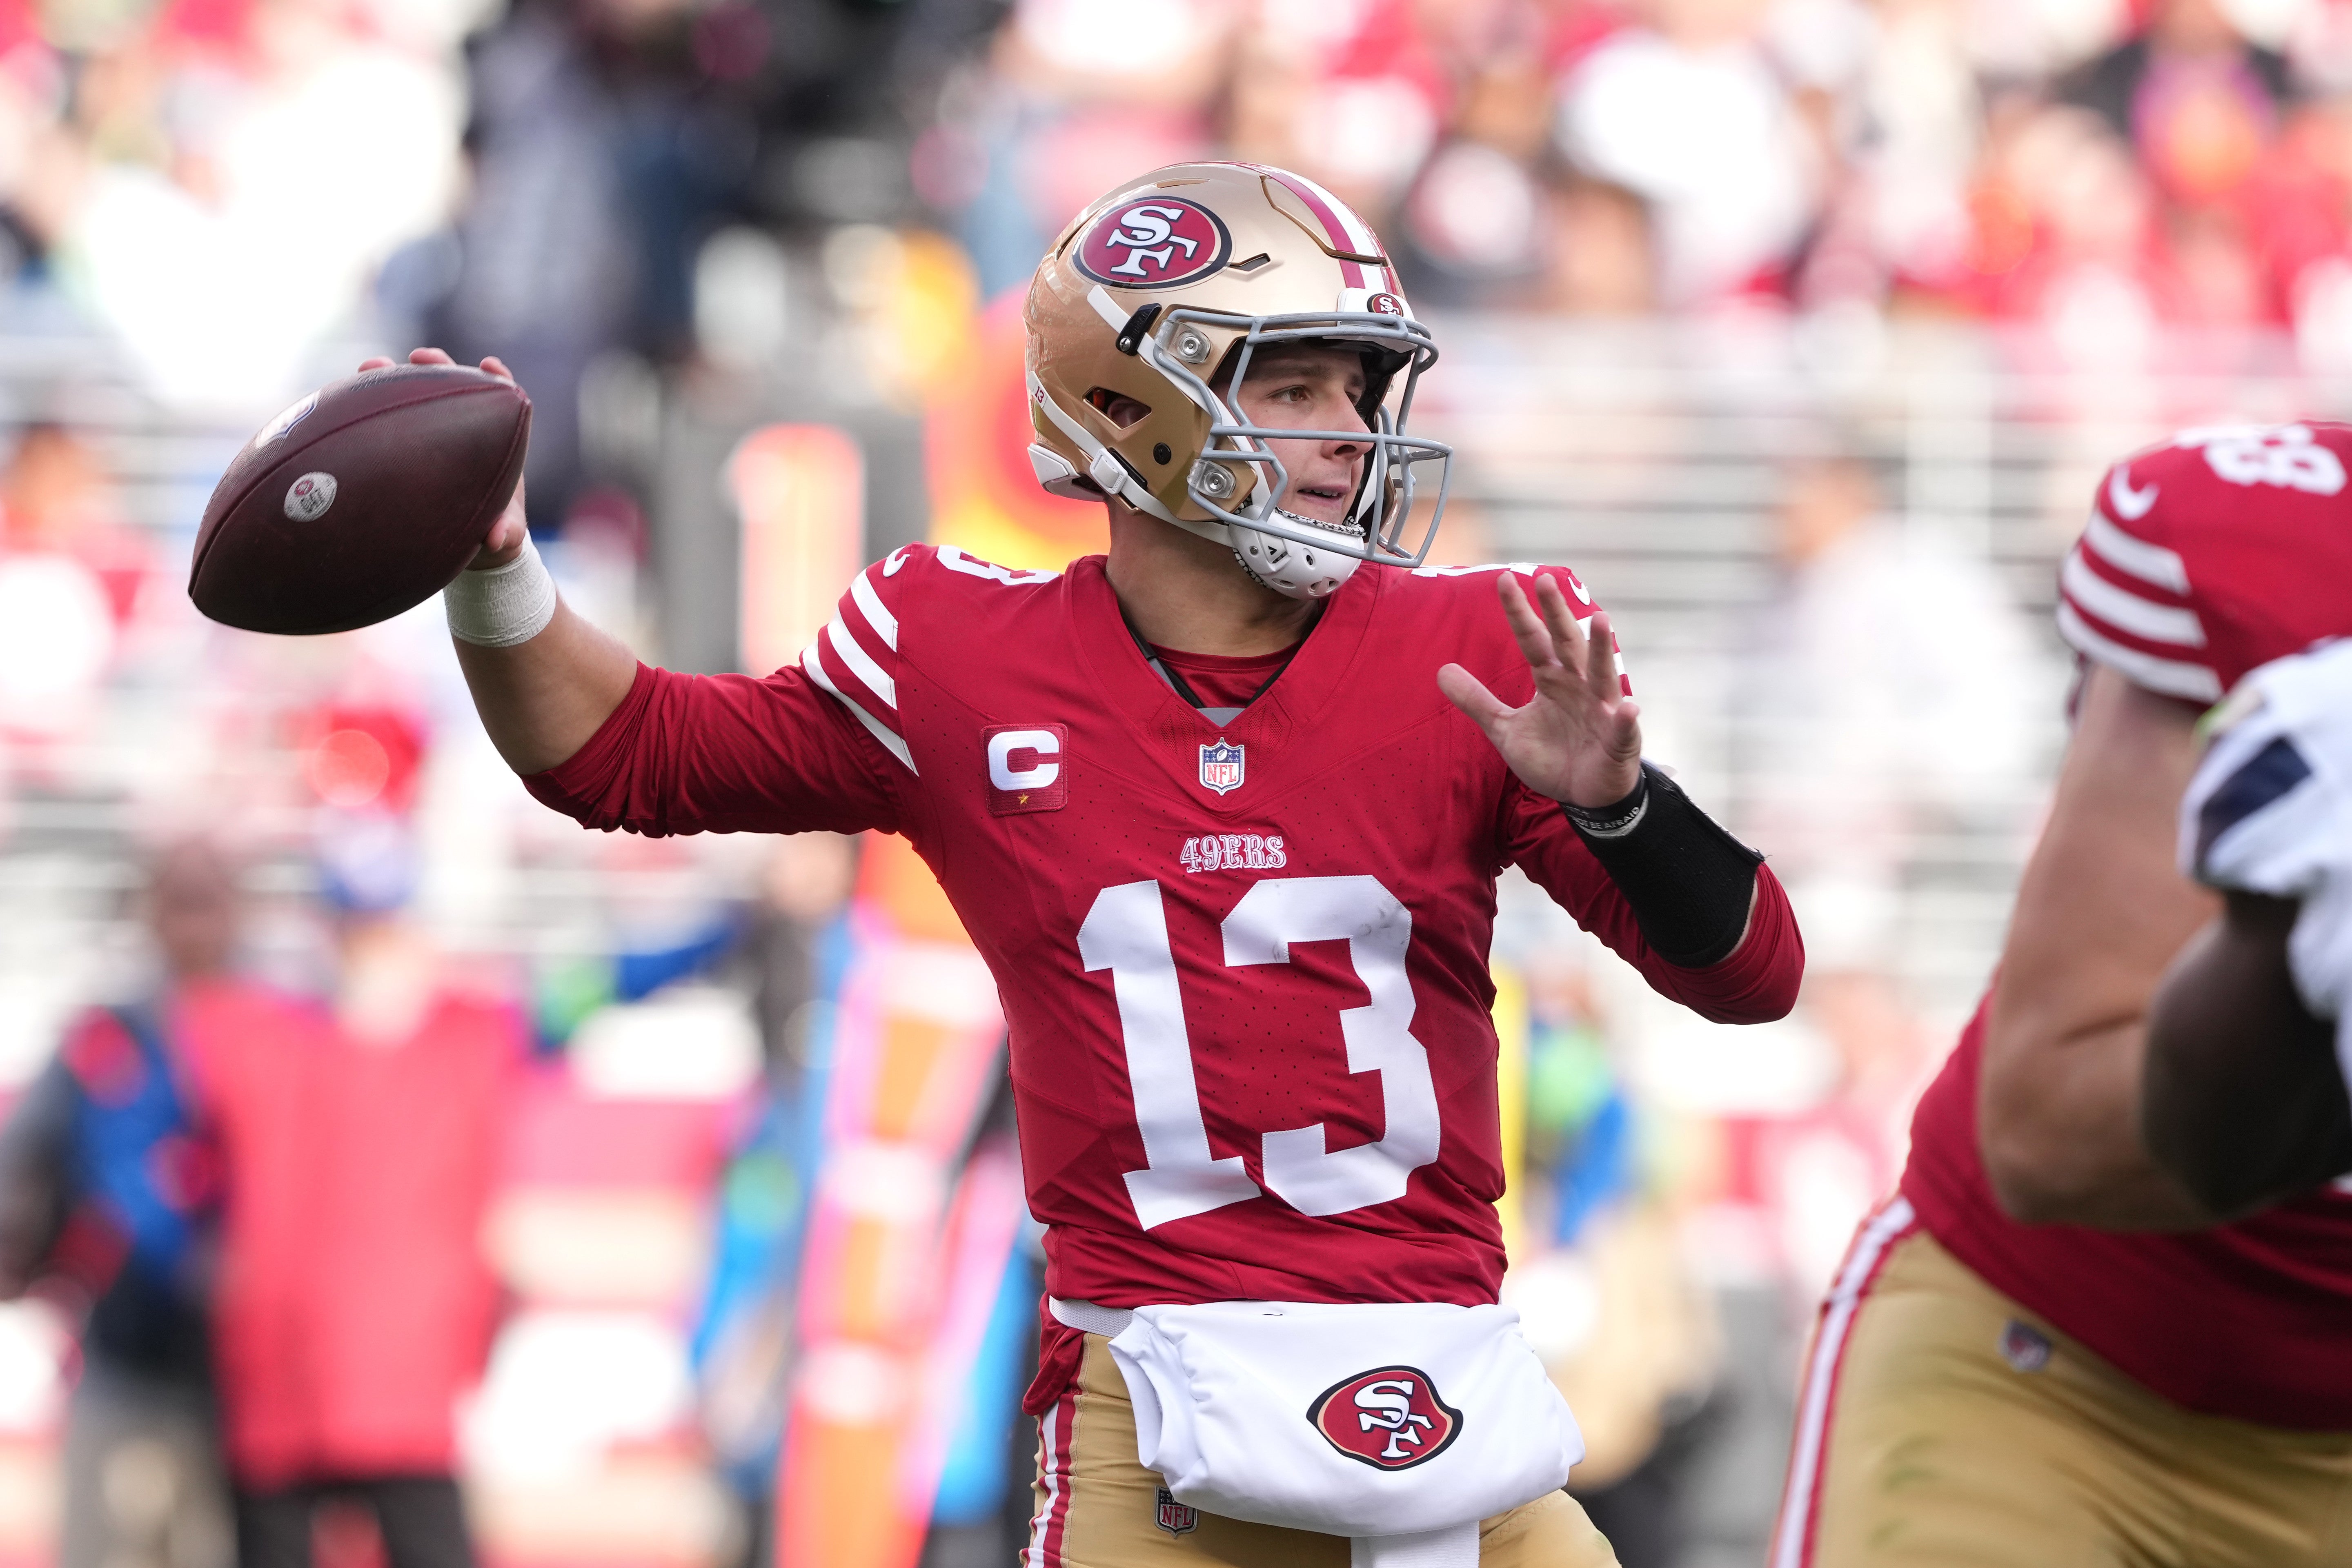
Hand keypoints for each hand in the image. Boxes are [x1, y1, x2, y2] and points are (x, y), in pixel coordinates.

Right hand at [356, 347, 528, 568]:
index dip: (497, 380)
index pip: (499, 401)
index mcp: (493, 443)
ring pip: (411, 399)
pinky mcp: (400, 446)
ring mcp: (428, 436)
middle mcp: (460, 431)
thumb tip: (497, 537)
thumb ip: (506, 533)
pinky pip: (382, 423)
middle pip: (451, 387)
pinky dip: (366, 409)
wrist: (467, 548)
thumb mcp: (504, 535)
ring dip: (392, 378)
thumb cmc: (493, 532)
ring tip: (372, 366)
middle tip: (422, 356)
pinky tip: (343, 399)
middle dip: (437, 367)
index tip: (490, 366)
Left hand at [1438, 572, 1641, 807]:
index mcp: (1551, 679)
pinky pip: (1622, 728)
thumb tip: (1442, 670)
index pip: (1533, 640)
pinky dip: (1624, 719)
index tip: (1506, 581)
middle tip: (1545, 580)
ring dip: (1601, 648)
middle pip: (1566, 644)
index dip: (1520, 613)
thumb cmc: (1552, 755)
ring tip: (1599, 620)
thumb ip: (1478, 700)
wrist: (1583, 794)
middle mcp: (1578, 685)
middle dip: (1557, 613)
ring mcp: (1601, 710)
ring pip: (1601, 674)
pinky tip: (1626, 708)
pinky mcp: (1618, 740)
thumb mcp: (1505, 729)